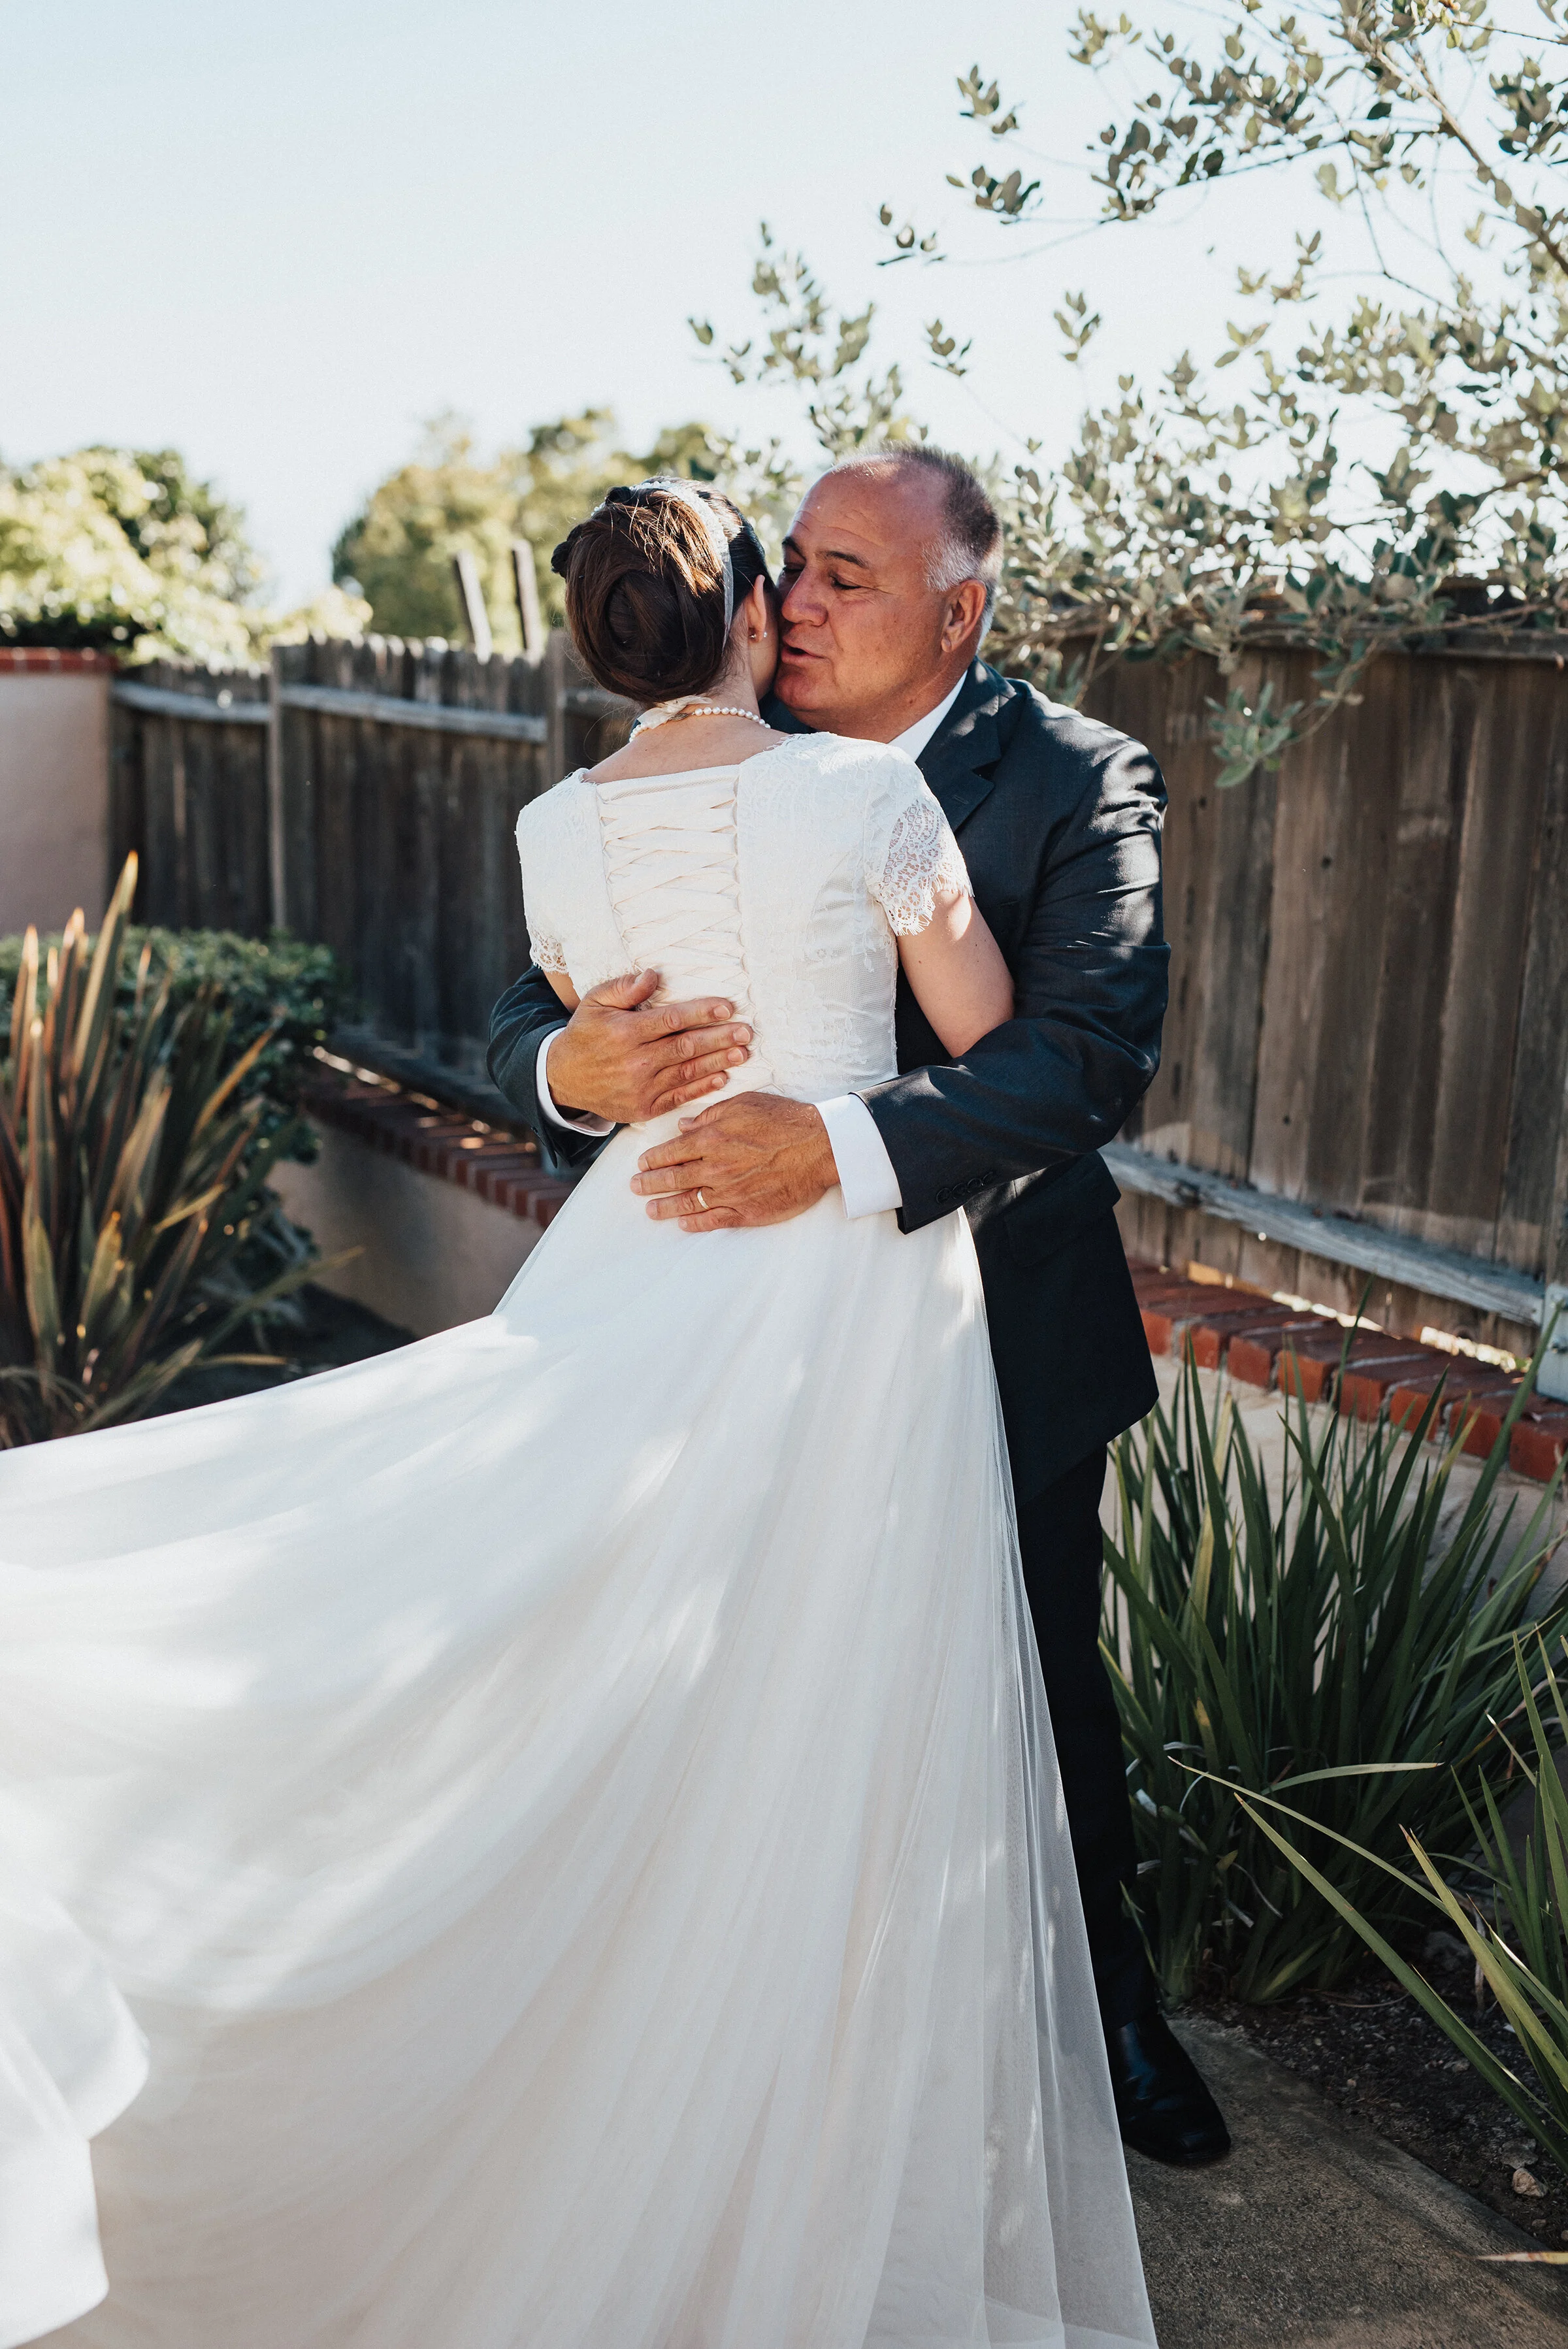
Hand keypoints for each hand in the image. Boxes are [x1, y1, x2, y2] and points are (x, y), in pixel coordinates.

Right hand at [546, 971, 751, 1125]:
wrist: (562, 1079)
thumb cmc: (584, 1035)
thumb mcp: (594, 1003)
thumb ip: (623, 988)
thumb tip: (653, 975)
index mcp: (625, 1032)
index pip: (671, 1020)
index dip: (701, 1013)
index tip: (727, 1008)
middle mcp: (635, 1062)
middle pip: (686, 1047)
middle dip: (719, 1038)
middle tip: (746, 1032)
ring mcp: (640, 1088)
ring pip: (687, 1072)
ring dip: (718, 1062)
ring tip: (743, 1053)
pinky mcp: (643, 1109)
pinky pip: (679, 1097)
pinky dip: (702, 1088)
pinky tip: (722, 1077)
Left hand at [631, 1094, 838, 1232]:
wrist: (819, 1148)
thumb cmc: (784, 1121)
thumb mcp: (744, 1105)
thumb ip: (709, 1116)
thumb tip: (683, 1125)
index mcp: (711, 1140)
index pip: (671, 1152)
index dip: (652, 1159)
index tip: (641, 1163)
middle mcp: (714, 1169)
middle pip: (672, 1179)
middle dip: (649, 1184)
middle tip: (635, 1187)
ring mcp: (729, 1194)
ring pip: (688, 1204)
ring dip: (665, 1208)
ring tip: (650, 1210)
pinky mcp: (747, 1212)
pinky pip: (714, 1221)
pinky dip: (695, 1224)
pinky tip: (683, 1224)